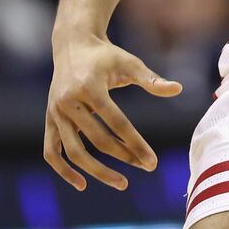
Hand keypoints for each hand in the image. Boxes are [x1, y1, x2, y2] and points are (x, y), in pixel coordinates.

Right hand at [45, 32, 180, 190]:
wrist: (73, 45)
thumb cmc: (106, 55)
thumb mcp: (130, 63)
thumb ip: (152, 80)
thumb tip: (178, 89)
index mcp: (90, 87)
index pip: (116, 123)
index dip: (135, 144)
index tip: (152, 162)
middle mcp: (69, 102)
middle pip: (97, 140)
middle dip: (123, 157)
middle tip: (145, 168)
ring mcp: (56, 113)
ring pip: (73, 152)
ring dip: (96, 171)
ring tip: (121, 183)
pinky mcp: (49, 119)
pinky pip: (52, 151)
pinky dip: (64, 170)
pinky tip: (83, 184)